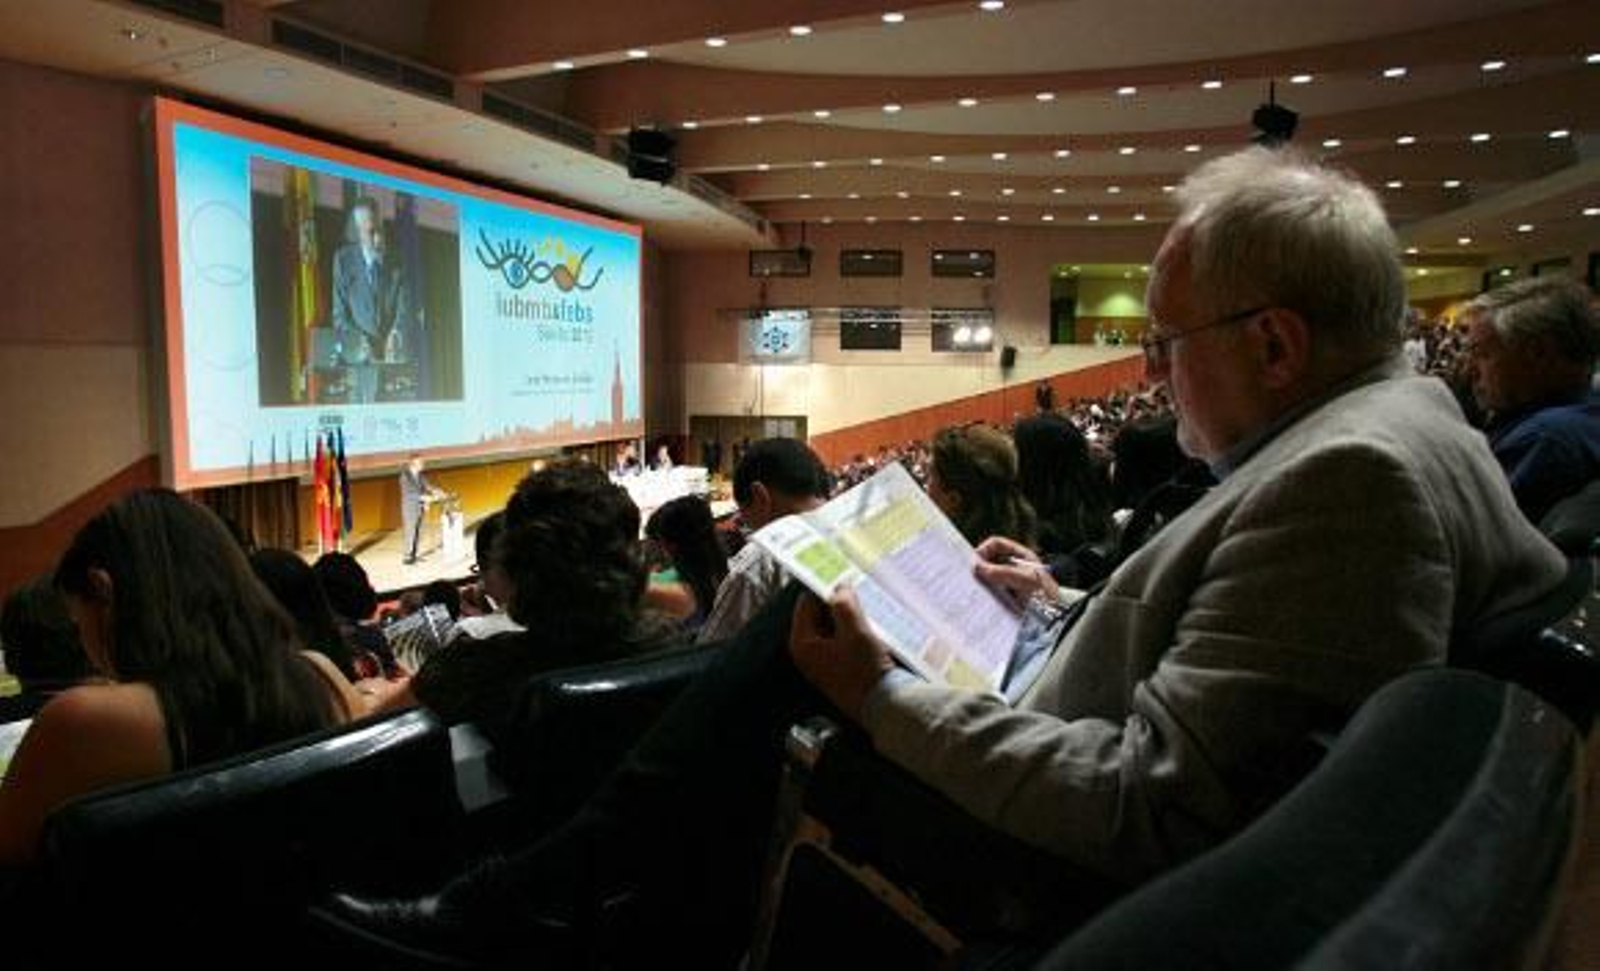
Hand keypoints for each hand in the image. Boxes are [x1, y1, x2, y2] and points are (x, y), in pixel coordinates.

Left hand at [789, 588, 893, 722]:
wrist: (883, 707)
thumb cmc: (864, 671)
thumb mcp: (855, 630)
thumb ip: (844, 604)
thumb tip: (839, 587)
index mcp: (802, 643)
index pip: (806, 603)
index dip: (823, 588)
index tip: (841, 576)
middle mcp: (807, 654)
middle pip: (818, 616)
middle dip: (836, 603)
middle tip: (856, 589)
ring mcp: (822, 663)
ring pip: (832, 628)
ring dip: (847, 618)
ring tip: (865, 608)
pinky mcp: (838, 670)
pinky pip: (842, 642)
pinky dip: (852, 633)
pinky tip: (869, 628)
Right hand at [973, 536, 1057, 609]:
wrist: (1056, 620)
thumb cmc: (1045, 595)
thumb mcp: (1024, 579)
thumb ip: (1001, 572)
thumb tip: (977, 567)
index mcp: (1021, 556)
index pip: (996, 544)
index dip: (984, 550)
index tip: (975, 563)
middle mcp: (1014, 567)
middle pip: (990, 560)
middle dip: (980, 566)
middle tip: (970, 576)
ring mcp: (1010, 582)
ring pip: (989, 576)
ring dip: (981, 581)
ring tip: (974, 589)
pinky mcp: (1007, 597)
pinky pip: (991, 591)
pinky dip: (985, 593)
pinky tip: (981, 599)